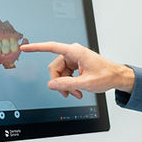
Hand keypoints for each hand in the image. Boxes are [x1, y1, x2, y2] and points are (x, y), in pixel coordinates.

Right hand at [20, 41, 134, 97]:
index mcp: (75, 52)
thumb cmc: (107, 75)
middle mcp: (73, 53)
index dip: (36, 48)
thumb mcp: (85, 83)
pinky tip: (77, 91)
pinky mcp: (76, 65)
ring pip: (60, 74)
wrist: (117, 77)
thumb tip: (51, 85)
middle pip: (55, 68)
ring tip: (76, 94)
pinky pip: (66, 75)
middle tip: (68, 94)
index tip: (24, 48)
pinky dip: (70, 84)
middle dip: (60, 82)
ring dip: (66, 85)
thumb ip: (66, 84)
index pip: (51, 47)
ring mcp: (74, 59)